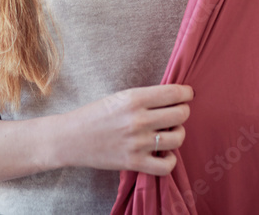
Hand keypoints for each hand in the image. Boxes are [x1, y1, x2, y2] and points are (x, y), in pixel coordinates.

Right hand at [60, 84, 192, 175]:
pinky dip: (170, 160)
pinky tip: (163, 153)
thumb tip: (174, 98)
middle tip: (177, 113)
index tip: (187, 94)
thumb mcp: (120, 97)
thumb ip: (145, 97)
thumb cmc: (95, 114)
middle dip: (183, 112)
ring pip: (178, 138)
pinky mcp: (134, 162)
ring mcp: (137, 143)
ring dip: (178, 134)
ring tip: (169, 132)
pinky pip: (166, 166)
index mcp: (134, 98)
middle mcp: (138, 119)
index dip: (186, 93)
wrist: (71, 138)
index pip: (173, 93)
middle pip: (181, 114)